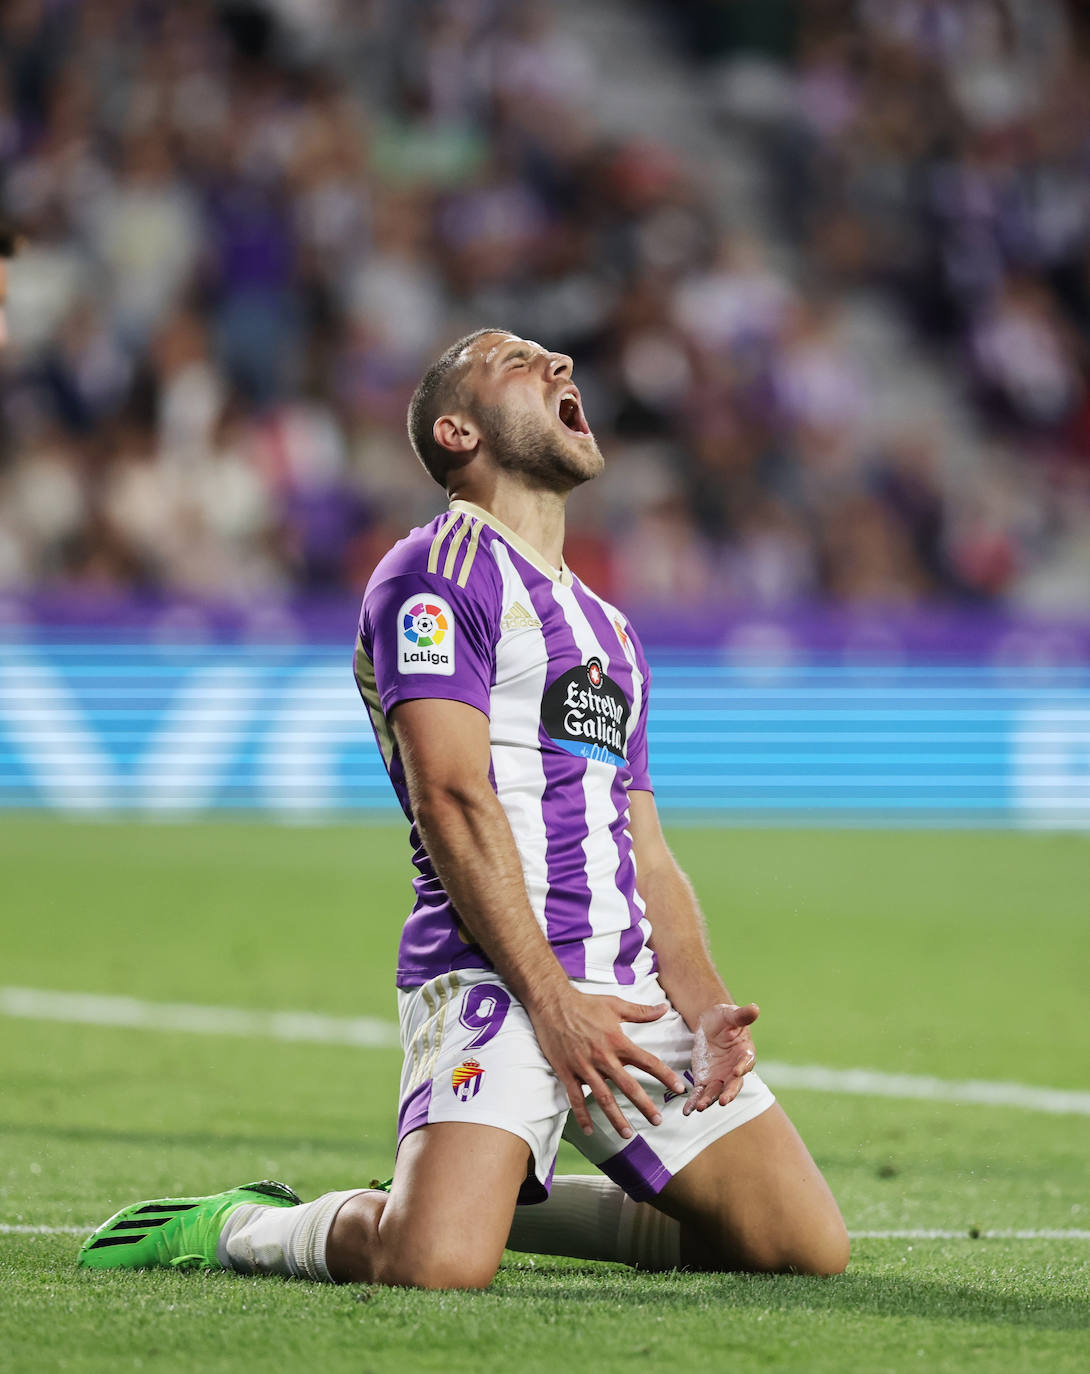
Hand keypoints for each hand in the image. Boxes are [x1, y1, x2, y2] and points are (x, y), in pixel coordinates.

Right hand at [529, 989, 688, 1139]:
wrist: (552, 1002)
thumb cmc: (585, 1003)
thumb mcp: (615, 1005)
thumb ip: (641, 1011)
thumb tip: (664, 1008)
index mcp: (617, 1041)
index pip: (647, 1062)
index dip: (665, 1076)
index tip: (679, 1089)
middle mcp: (603, 1057)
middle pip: (628, 1086)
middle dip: (644, 1105)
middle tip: (657, 1121)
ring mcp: (584, 1067)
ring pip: (603, 1098)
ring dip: (616, 1118)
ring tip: (628, 1134)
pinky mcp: (566, 1071)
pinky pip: (575, 1098)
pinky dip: (582, 1116)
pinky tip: (589, 1130)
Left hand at [682, 1002, 758, 1115]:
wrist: (710, 1024)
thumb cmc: (725, 1018)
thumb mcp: (731, 1014)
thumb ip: (742, 1015)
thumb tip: (755, 1008)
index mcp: (744, 1053)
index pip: (746, 1062)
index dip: (742, 1068)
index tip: (737, 1072)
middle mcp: (734, 1070)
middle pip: (733, 1085)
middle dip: (729, 1093)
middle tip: (723, 1101)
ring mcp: (720, 1077)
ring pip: (716, 1092)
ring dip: (709, 1100)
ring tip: (700, 1107)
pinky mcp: (705, 1080)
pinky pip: (700, 1093)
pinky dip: (694, 1102)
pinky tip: (687, 1111)